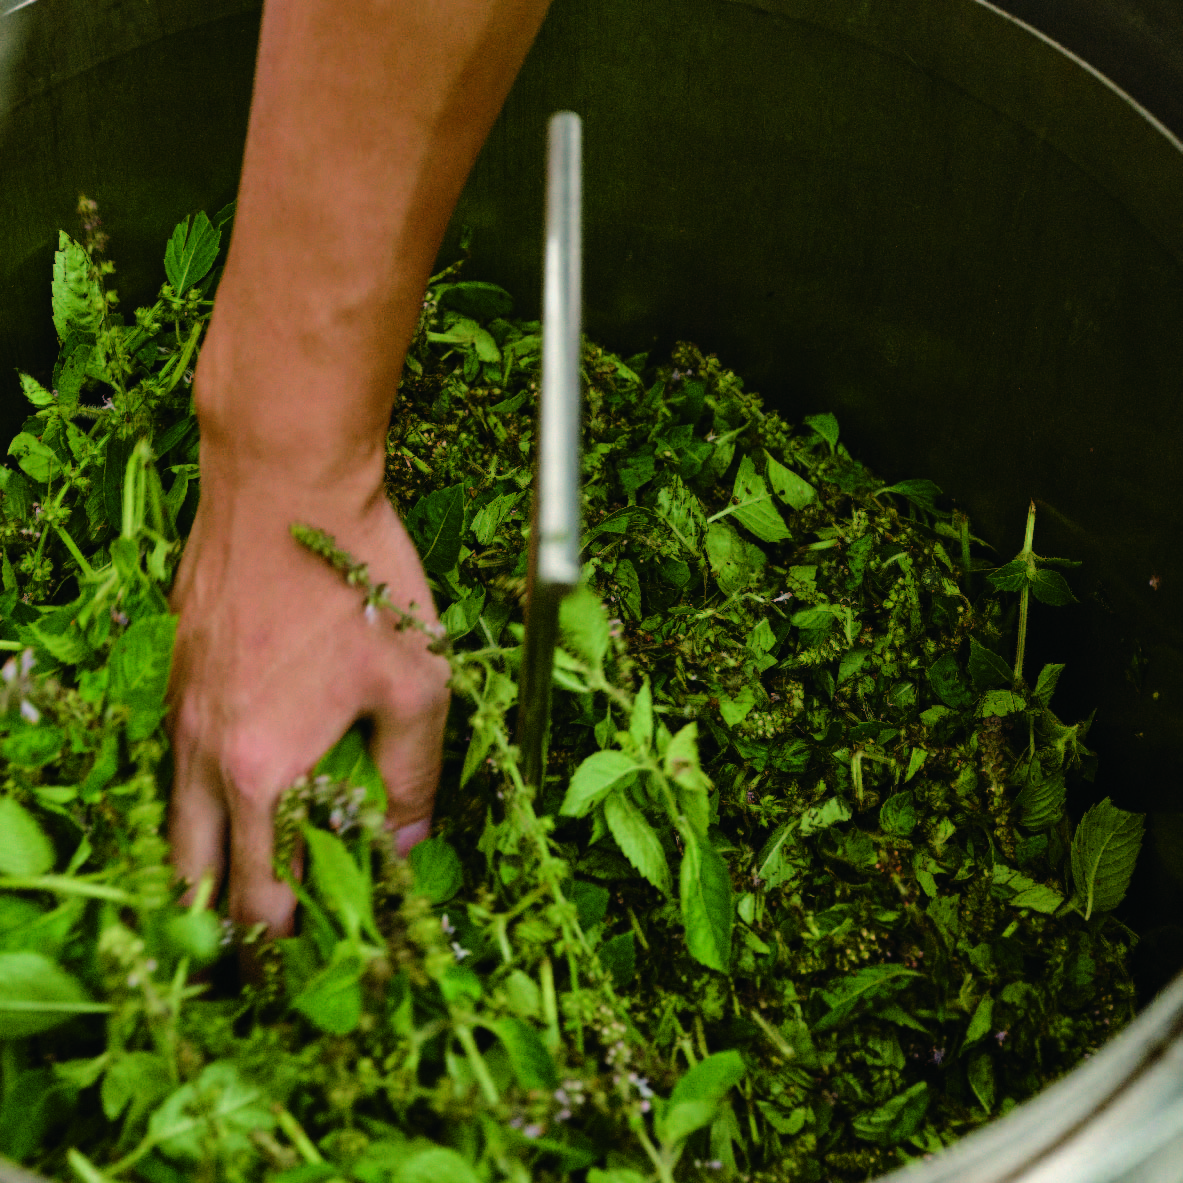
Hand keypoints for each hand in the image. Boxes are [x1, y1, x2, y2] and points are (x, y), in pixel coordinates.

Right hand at [165, 443, 450, 939]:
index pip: (257, 895)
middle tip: (262, 930)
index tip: (309, 949)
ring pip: (170, 814)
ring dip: (203, 853)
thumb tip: (410, 848)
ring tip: (247, 864)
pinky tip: (236, 776)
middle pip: (190, 871)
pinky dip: (195, 790)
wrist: (285, 482)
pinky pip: (173, 754)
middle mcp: (199, 752)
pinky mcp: (175, 668)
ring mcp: (176, 708)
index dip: (282, 937)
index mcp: (258, 772)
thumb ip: (413, 778)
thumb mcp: (418, 684)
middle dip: (221, 915)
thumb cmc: (360, 582)